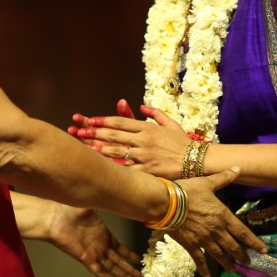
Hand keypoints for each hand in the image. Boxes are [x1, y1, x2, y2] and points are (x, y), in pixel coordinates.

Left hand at [45, 204, 142, 276]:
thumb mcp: (92, 206)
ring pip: (112, 268)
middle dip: (130, 270)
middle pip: (119, 261)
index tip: (138, 259)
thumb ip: (104, 205)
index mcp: (103, 234)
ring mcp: (94, 253)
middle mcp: (100, 246)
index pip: (119, 247)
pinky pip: (99, 272)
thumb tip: (116, 197)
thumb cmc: (69, 210)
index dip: (128, 254)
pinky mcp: (86, 258)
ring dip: (123, 276)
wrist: (54, 219)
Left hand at [69, 99, 192, 178]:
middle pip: (114, 134)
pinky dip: (114, 166)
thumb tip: (142, 106)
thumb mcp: (171, 123)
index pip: (121, 121)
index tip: (91, 119)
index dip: (104, 120)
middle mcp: (143, 140)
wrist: (197, 160)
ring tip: (85, 145)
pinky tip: (102, 165)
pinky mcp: (147, 170)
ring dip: (99, 147)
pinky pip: (127, 168)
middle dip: (95, 132)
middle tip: (80, 130)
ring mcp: (144, 155)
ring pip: (117, 150)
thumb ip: (155, 113)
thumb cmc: (183, 142)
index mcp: (147, 128)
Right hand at [164, 167, 267, 276]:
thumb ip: (224, 178)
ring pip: (219, 254)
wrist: (166, 203)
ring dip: (227, 263)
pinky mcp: (190, 244)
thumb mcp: (207, 182)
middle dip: (242, 255)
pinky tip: (207, 276)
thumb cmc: (187, 191)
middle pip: (233, 246)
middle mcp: (216, 230)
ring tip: (233, 270)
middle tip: (248, 263)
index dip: (254, 242)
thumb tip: (238, 168)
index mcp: (222, 216)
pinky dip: (204, 268)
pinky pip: (199, 259)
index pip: (243, 232)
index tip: (263, 250)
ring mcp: (203, 239)